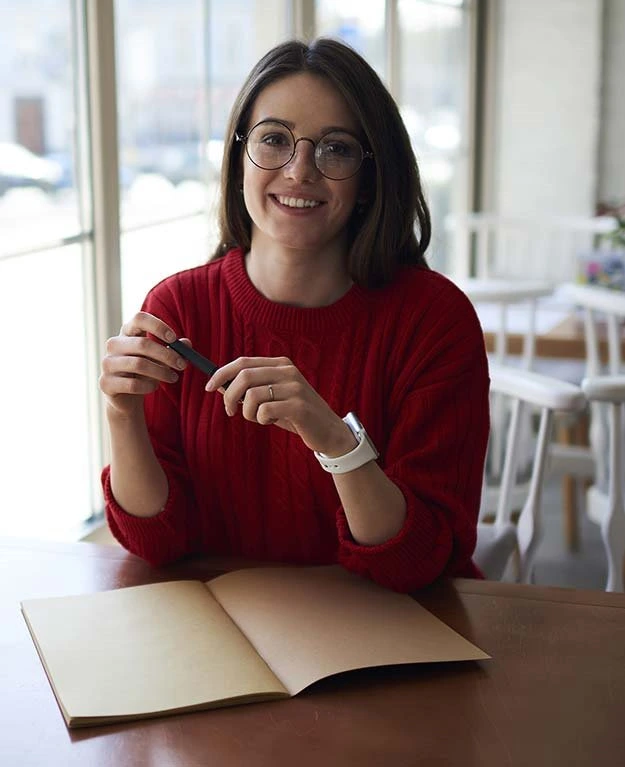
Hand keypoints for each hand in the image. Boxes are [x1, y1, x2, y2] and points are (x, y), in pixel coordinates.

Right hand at [99, 311, 187, 417]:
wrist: (125, 396)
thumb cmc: (145, 371)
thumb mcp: (161, 358)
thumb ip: (174, 350)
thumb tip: (187, 343)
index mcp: (127, 332)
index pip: (139, 318)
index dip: (158, 326)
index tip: (173, 338)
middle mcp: (114, 344)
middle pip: (142, 344)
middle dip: (167, 355)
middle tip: (183, 365)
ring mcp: (107, 363)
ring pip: (139, 364)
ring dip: (161, 372)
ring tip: (173, 377)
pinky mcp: (106, 383)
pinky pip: (132, 384)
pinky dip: (148, 386)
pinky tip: (154, 387)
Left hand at [205, 356, 356, 455]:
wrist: (327, 430)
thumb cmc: (294, 414)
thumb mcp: (271, 397)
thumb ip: (249, 388)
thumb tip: (218, 384)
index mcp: (280, 364)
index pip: (242, 362)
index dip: (221, 373)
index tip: (209, 387)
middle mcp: (288, 371)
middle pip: (244, 376)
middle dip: (229, 395)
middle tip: (230, 411)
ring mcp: (295, 388)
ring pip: (252, 396)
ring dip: (248, 412)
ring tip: (259, 418)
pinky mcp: (299, 406)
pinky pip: (265, 411)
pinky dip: (262, 419)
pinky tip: (272, 421)